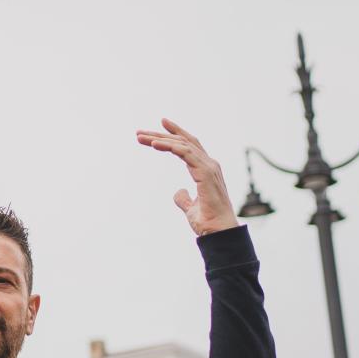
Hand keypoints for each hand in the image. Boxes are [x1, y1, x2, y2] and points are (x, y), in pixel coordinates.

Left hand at [136, 118, 238, 235]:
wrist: (218, 233)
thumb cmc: (208, 222)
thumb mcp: (190, 208)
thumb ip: (184, 199)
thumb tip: (178, 192)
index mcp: (206, 170)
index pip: (190, 146)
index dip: (176, 134)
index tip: (161, 124)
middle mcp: (209, 165)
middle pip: (183, 142)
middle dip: (162, 134)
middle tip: (140, 133)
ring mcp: (209, 167)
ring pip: (182, 145)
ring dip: (160, 139)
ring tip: (141, 137)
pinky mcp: (206, 173)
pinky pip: (186, 154)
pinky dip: (170, 146)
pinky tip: (154, 144)